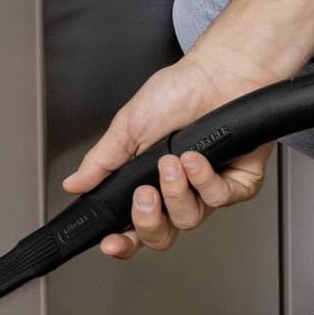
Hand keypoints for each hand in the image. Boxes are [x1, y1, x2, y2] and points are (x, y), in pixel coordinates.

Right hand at [64, 48, 280, 258]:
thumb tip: (75, 183)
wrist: (217, 72)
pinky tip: (196, 159)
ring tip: (172, 162)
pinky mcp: (239, 183)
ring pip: (189, 219)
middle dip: (149, 221)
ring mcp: (208, 190)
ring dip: (177, 191)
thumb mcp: (129, 126)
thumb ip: (102, 161)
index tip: (112, 241)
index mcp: (149, 184)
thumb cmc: (178, 92)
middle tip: (144, 195)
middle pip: (162, 236)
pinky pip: (220, 199)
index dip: (123, 242)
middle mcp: (179, 193)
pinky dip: (205, 179)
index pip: (134, 227)